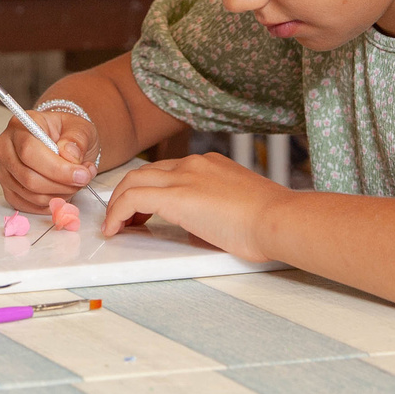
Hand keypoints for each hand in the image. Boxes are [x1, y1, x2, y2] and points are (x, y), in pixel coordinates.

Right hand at [0, 107, 101, 210]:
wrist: (62, 143)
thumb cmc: (68, 134)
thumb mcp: (80, 128)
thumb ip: (77, 140)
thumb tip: (70, 156)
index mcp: (19, 125)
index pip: (29, 151)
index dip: (57, 168)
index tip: (81, 175)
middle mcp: (4, 148)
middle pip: (28, 177)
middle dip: (61, 185)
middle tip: (83, 180)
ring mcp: (3, 170)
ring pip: (29, 194)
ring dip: (58, 195)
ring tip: (75, 183)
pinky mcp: (8, 189)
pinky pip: (28, 205)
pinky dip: (50, 204)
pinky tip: (62, 192)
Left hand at [102, 153, 294, 260]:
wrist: (279, 220)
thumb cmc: (269, 221)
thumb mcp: (237, 208)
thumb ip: (213, 210)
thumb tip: (199, 226)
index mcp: (210, 164)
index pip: (167, 170)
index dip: (149, 189)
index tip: (143, 210)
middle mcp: (193, 164)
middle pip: (144, 172)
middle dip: (127, 194)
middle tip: (124, 219)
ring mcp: (183, 177)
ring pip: (133, 181)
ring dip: (118, 203)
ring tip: (116, 225)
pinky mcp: (175, 196)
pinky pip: (132, 199)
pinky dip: (118, 213)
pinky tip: (115, 229)